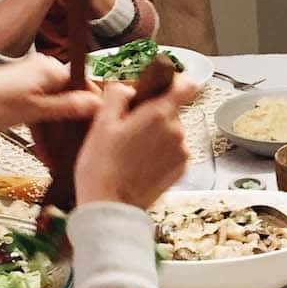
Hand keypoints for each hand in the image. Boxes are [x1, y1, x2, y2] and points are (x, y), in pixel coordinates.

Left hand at [0, 54, 102, 132]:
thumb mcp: (34, 110)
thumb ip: (68, 106)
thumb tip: (99, 103)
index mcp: (51, 68)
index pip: (85, 83)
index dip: (93, 105)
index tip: (98, 127)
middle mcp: (44, 68)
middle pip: (72, 93)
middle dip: (76, 117)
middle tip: (80, 142)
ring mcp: (33, 78)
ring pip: (58, 101)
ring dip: (60, 123)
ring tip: (62, 147)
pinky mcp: (23, 88)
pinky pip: (44, 104)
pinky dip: (46, 121)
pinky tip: (46, 142)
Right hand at [74, 77, 195, 207]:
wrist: (111, 206)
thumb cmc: (102, 165)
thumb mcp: (101, 121)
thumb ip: (118, 95)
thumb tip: (128, 89)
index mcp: (158, 114)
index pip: (184, 86)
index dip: (175, 82)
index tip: (165, 84)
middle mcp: (177, 131)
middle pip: (170, 111)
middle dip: (152, 115)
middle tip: (128, 130)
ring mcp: (182, 152)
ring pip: (171, 132)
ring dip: (156, 135)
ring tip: (131, 151)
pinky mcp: (181, 169)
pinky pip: (173, 151)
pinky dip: (161, 153)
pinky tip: (141, 163)